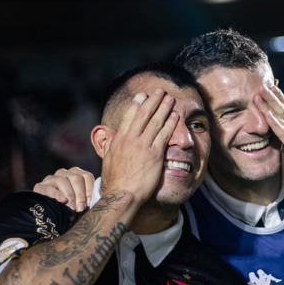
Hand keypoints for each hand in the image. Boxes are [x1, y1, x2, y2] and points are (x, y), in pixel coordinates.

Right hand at [33, 167, 94, 211]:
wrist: (46, 210)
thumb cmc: (69, 206)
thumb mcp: (79, 201)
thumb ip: (88, 198)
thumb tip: (98, 200)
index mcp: (76, 173)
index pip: (87, 176)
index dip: (90, 189)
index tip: (90, 202)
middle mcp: (64, 173)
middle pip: (76, 178)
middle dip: (80, 194)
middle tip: (81, 208)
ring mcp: (51, 178)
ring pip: (63, 180)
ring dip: (69, 195)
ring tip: (72, 207)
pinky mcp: (40, 186)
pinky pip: (49, 187)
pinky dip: (56, 194)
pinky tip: (62, 201)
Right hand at [100, 89, 178, 204]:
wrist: (125, 194)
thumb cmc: (116, 181)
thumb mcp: (107, 160)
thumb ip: (109, 145)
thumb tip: (110, 132)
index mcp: (119, 139)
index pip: (129, 116)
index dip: (137, 103)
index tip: (143, 95)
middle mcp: (131, 139)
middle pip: (144, 114)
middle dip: (153, 100)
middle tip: (160, 90)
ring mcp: (144, 145)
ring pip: (156, 121)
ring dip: (164, 108)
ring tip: (170, 98)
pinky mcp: (155, 154)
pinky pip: (165, 135)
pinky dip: (171, 124)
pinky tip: (176, 116)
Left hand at [254, 85, 283, 184]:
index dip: (279, 97)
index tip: (270, 86)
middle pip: (283, 108)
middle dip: (271, 96)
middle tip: (262, 83)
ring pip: (281, 116)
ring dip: (269, 104)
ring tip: (260, 93)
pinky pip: (283, 133)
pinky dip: (274, 123)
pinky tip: (267, 115)